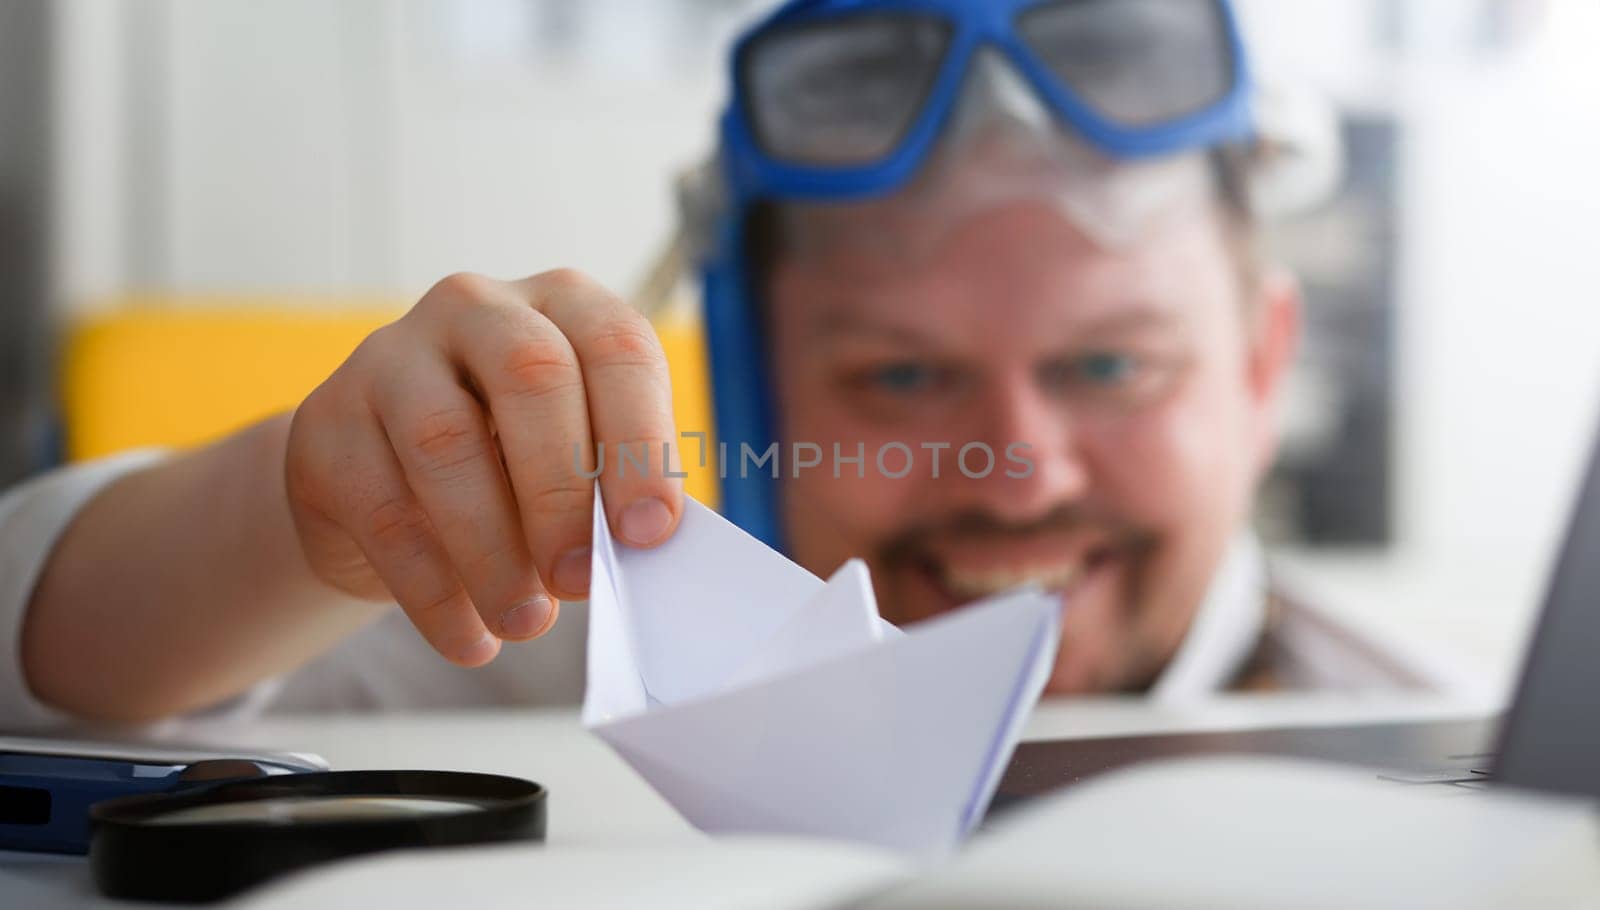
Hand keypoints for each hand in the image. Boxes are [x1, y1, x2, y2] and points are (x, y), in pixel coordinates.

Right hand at [285, 270, 682, 665]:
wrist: (381, 481)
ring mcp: (390, 358)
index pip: (615, 347)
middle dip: (563, 489)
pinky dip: (434, 591)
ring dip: (493, 550)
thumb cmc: (510, 466)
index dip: (640, 440)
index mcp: (561, 306)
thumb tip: (639, 552)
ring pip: (445, 443)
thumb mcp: (570, 459)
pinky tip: (469, 638)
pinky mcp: (325, 425)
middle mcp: (477, 310)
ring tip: (525, 620)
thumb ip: (607, 490)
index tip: (648, 532)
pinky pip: (383, 512)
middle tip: (581, 580)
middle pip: (530, 376)